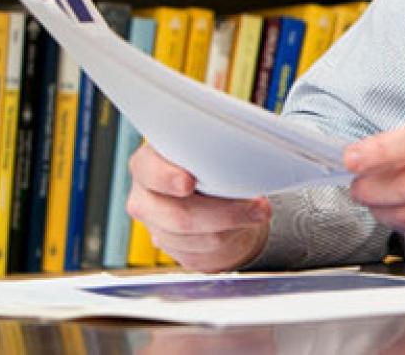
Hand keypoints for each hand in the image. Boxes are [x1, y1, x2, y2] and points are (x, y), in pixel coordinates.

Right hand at [125, 142, 271, 271]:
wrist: (213, 194)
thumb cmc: (210, 163)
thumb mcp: (209, 150)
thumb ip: (211, 153)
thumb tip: (240, 158)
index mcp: (147, 163)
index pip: (149, 171)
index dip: (168, 178)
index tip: (189, 183)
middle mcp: (144, 196)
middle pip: (179, 215)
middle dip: (225, 213)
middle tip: (260, 207)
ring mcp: (154, 225)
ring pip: (193, 238)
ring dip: (232, 228)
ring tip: (257, 213)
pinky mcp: (170, 249)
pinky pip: (198, 254)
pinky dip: (226, 242)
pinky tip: (239, 228)